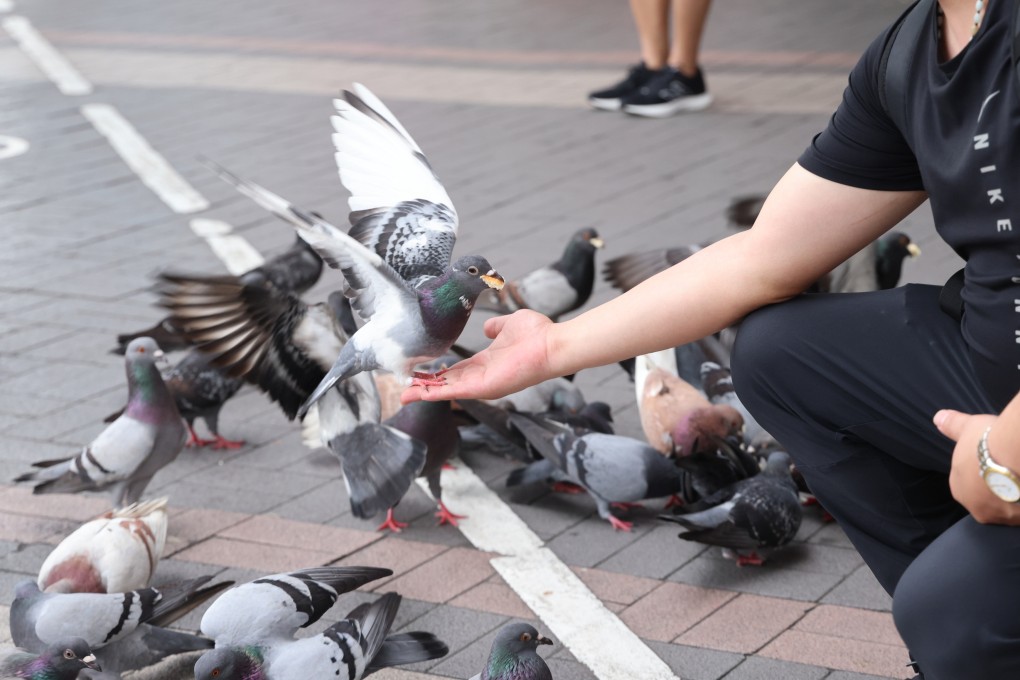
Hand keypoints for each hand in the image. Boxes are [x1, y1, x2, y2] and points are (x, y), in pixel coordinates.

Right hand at [402, 310, 557, 403]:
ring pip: (448, 391)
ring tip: (404, 394)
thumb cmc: (537, 335)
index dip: (437, 374)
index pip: (456, 372)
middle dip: (425, 388)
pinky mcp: (485, 388)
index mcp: (486, 364)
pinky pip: (455, 391)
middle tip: (403, 390)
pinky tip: (419, 393)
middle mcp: (482, 377)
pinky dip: (436, 393)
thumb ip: (495, 327)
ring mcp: (483, 385)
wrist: (553, 343)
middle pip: (447, 385)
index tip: (419, 374)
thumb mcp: (509, 325)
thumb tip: (487, 327)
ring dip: (426, 392)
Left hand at [935, 409, 1019, 524]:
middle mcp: (978, 509)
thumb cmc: (988, 443)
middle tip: (1011, 470)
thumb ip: (953, 426)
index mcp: (960, 490)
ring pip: (1009, 508)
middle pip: (989, 499)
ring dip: (1015, 497)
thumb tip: (938, 418)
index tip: (994, 461)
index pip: (969, 485)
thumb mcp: (967, 428)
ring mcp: (1002, 518)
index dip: (982, 472)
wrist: (1018, 455)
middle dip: (999, 488)